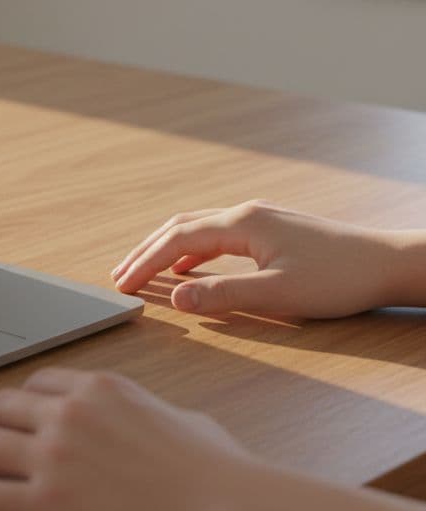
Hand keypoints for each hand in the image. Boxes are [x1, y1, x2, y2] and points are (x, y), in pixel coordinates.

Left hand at [0, 368, 255, 510]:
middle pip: (0, 408)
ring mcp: (52, 457)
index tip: (11, 416)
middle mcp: (68, 413)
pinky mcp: (44, 503)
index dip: (18, 402)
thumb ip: (149, 412)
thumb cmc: (220, 473)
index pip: (38, 383)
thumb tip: (150, 422)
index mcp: (100, 388)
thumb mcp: (183, 419)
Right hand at [110, 200, 417, 317]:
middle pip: (180, 226)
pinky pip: (218, 234)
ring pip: (198, 227)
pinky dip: (192, 250)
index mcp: (242, 224)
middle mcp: (247, 214)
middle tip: (120, 275)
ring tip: (146, 271)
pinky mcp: (274, 229)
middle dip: (146, 251)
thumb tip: (175, 297)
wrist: (390, 263)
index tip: (122, 284)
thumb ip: (222, 295)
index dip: (144, 263)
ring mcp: (261, 219)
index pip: (176, 240)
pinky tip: (192, 267)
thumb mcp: (277, 295)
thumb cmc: (340, 279)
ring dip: (167, 249)